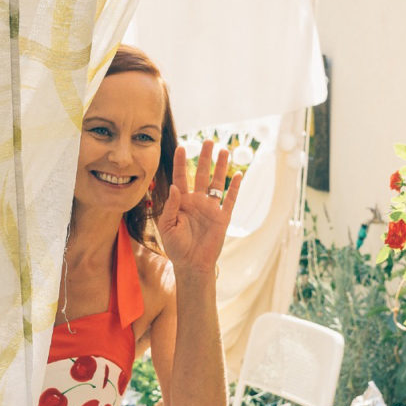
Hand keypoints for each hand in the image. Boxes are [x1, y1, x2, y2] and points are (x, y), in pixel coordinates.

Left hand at [156, 140, 242, 272]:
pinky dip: (234, 187)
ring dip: (220, 167)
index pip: (180, 177)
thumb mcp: (167, 227)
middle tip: (207, 141)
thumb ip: (171, 206)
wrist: (192, 264)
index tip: (181, 146)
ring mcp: (210, 208)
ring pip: (216, 183)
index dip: (180, 162)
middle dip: (204, 157)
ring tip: (224, 151)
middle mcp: (196, 201)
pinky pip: (229, 200)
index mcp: (181, 202)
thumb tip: (175, 186)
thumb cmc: (176, 247)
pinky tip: (238, 174)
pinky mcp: (222, 217)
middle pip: (200, 174)